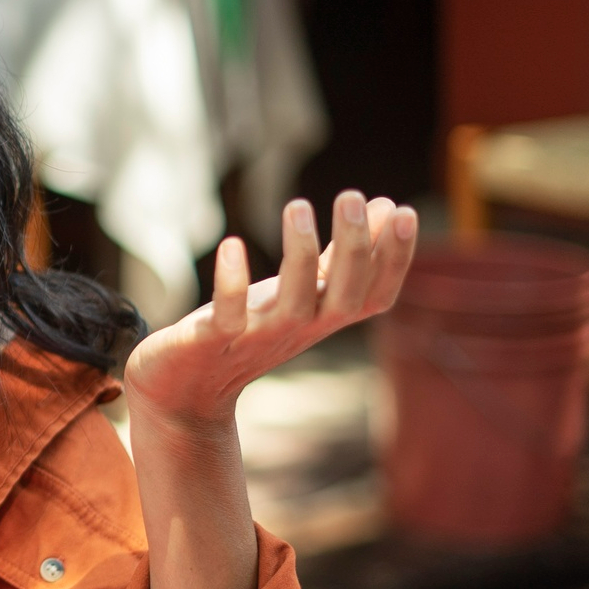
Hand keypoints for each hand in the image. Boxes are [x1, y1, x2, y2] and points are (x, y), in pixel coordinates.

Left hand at [124, 191, 417, 426]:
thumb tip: (386, 207)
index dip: (394, 259)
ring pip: (292, 305)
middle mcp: (298, 331)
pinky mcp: (211, 343)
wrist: (184, 391)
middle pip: (342, 298)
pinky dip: (231, 284)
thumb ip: (337, 260)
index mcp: (323, 318)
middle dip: (354, 249)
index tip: (405, 210)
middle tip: (351, 197)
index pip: (374, 296)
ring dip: (299, 255)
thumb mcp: (299, 295)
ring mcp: (256, 339)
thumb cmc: (247, 333)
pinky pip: (227, 317)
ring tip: (298, 206)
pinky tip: (232, 244)